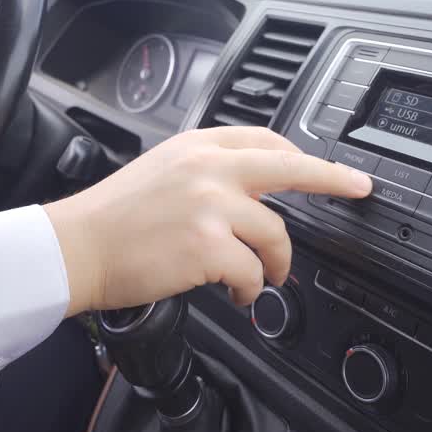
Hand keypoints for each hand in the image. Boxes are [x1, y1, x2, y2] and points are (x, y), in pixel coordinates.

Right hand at [44, 127, 372, 316]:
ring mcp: (211, 205)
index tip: (324, 166)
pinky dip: (250, 288)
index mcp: (197, 146)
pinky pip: (252, 271)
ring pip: (275, 233)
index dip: (301, 154)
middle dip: (333, 178)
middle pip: (291, 166)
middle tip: (356, 187)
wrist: (75, 248)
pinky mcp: (208, 246)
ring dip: (276, 262)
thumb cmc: (112, 219)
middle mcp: (208, 168)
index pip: (264, 138)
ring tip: (265, 277)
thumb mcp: (161, 171)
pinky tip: (236, 293)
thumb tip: (251, 194)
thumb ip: (206, 173)